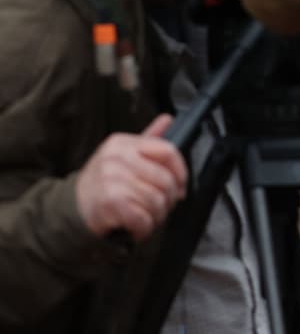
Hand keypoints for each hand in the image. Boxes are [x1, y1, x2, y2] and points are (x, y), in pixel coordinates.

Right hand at [74, 114, 187, 241]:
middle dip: (169, 199)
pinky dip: (145, 228)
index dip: (181, 171)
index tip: (181, 185)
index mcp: (123, 143)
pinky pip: (143, 218)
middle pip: (165, 180)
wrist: (71, 207)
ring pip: (156, 201)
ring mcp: (111, 180)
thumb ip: (148, 139)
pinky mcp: (109, 202)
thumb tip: (167, 119)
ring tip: (147, 217)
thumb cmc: (103, 182)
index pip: (168, 151)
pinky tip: (138, 227)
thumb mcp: (123, 154)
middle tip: (162, 206)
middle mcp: (116, 158)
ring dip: (157, 216)